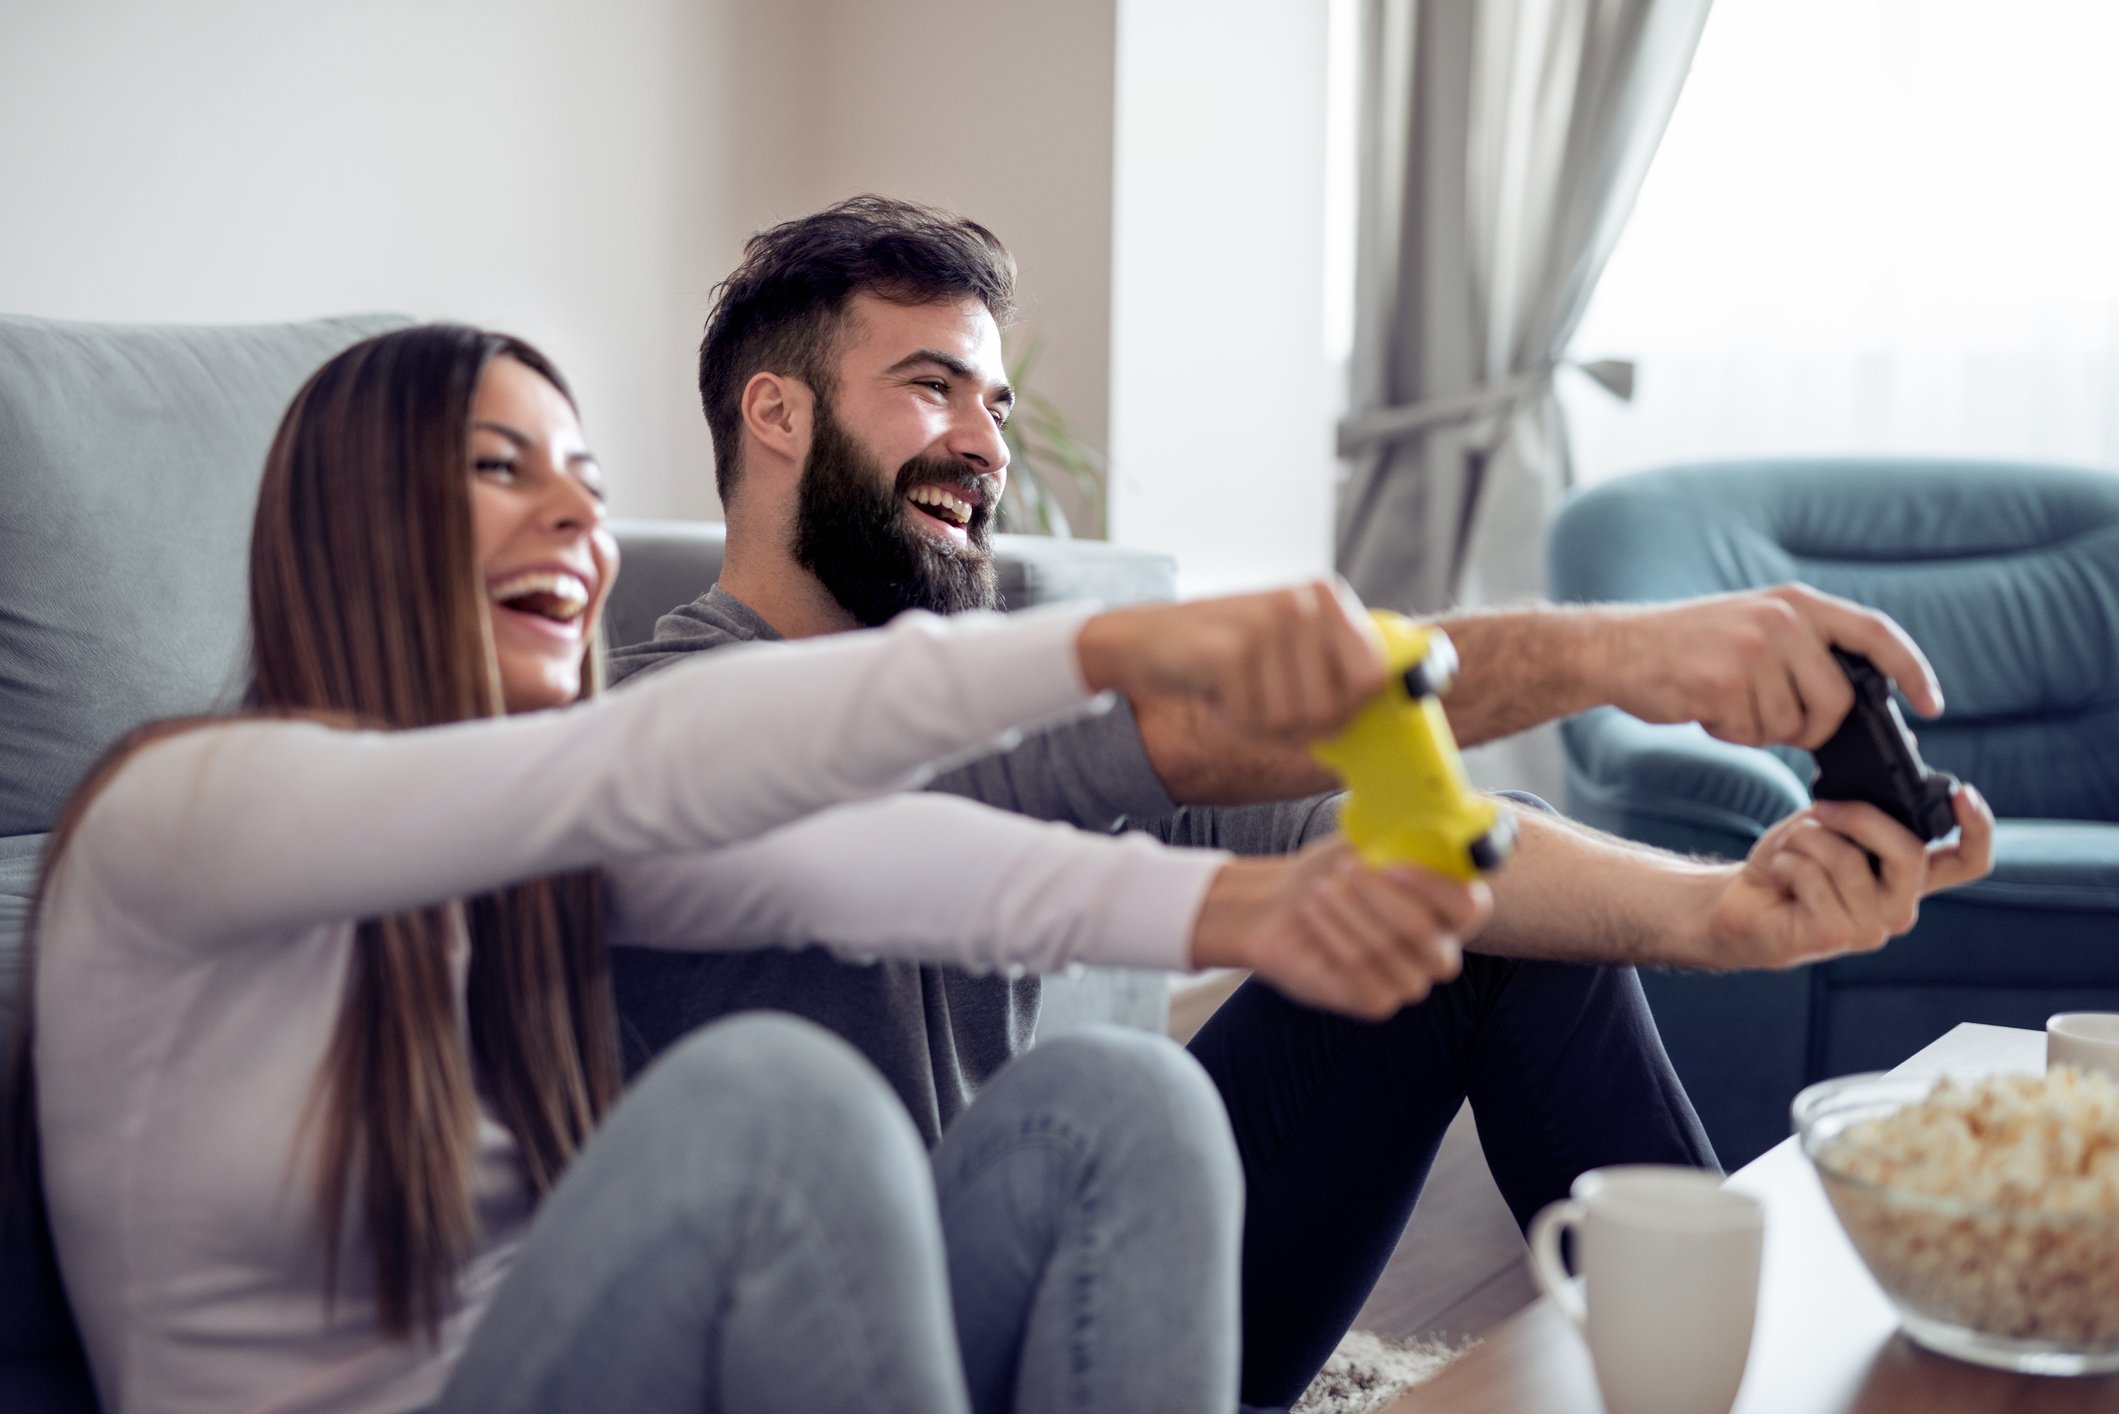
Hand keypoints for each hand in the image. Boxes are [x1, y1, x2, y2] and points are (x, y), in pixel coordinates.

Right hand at [1076, 580, 1387, 744]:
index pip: (1373, 676)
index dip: (1348, 710)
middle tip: (1262, 706)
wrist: (1145, 637)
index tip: (1318, 713)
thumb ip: (1336, 668)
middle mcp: (1302, 602)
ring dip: (1259, 726)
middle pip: (1332, 710)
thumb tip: (1402, 699)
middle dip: (1297, 727)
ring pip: (1292, 721)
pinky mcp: (1232, 650)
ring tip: (1236, 695)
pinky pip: (1253, 720)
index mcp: (1325, 596)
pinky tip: (1215, 696)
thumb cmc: (1224, 652)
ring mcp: (1268, 622)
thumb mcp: (1288, 646)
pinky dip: (1233, 722)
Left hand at [1190, 838, 1492, 1019]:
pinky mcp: (1375, 1001)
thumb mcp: (1370, 841)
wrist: (1280, 905)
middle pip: (1426, 932)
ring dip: (1349, 911)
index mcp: (1450, 910)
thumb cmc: (1333, 871)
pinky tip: (1313, 909)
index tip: (1394, 864)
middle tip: (1347, 869)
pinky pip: (1359, 969)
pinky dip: (1332, 933)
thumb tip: (1428, 807)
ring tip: (1321, 887)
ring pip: (1386, 949)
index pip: (1470, 907)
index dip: (1436, 887)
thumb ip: (1406, 830)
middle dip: (1381, 897)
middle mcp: (1439, 951)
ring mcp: (1410, 981)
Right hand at [1597, 584, 1943, 748]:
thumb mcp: (1757, 625)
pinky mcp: (1721, 683)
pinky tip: (1705, 708)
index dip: (1913, 671)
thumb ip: (1806, 650)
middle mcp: (1781, 620)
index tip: (1932, 705)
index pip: (1876, 634)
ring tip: (1725, 701)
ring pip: (1792, 725)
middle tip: (1772, 719)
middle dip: (1813, 726)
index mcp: (1796, 603)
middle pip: (1836, 700)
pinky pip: (1750, 733)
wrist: (1617, 648)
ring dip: (1761, 729)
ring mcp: (1751, 651)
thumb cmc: (1689, 646)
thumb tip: (1855, 703)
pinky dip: (1730, 733)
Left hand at [1702, 785, 1993, 968]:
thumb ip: (1870, 799)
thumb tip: (1912, 744)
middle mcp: (1899, 906)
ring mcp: (1871, 928)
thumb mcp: (1832, 821)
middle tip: (1822, 809)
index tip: (1964, 792)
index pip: (1969, 861)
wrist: (1740, 904)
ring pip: (1849, 860)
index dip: (1978, 829)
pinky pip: (1814, 878)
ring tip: (1790, 849)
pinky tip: (1778, 874)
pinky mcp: (1835, 936)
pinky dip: (1786, 861)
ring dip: (1807, 839)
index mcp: (1908, 877)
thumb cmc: (1791, 863)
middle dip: (1860, 816)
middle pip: (1910, 851)